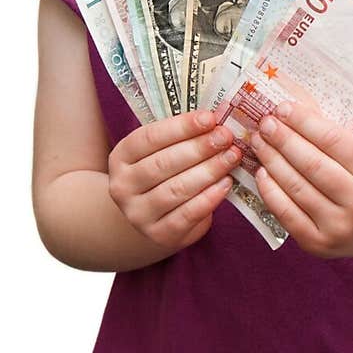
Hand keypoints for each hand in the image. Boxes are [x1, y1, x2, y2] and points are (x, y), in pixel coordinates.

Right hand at [107, 110, 241, 254]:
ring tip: (231, 157)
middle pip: (163, 163)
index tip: (210, 118)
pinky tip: (226, 183)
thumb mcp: (162, 151)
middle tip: (225, 137)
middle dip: (199, 148)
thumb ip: (182, 136)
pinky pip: (187, 215)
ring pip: (176, 189)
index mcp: (121, 157)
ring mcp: (138, 214)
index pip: (150, 138)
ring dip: (209, 170)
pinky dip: (209, 198)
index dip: (182, 127)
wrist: (154, 217)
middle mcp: (123, 186)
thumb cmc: (164, 173)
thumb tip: (215, 121)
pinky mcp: (159, 235)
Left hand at [249, 100, 352, 259]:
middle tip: (266, 123)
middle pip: (312, 164)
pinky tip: (261, 171)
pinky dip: (269, 190)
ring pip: (296, 187)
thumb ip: (333, 140)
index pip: (334, 141)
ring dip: (272, 160)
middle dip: (283, 140)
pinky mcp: (317, 244)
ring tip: (259, 142)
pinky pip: (285, 213)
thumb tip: (290, 114)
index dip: (304, 122)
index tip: (283, 108)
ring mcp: (338, 227)